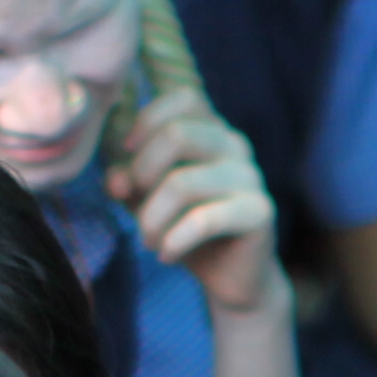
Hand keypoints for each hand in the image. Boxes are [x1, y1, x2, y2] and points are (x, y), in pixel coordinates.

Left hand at [117, 92, 283, 319]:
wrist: (231, 277)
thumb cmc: (186, 228)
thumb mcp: (146, 200)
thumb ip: (127, 181)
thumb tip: (116, 179)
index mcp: (212, 130)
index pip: (184, 99)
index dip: (148, 120)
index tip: (128, 152)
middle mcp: (235, 146)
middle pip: (178, 135)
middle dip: (141, 172)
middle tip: (132, 202)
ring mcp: (251, 177)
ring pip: (184, 183)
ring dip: (152, 217)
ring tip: (146, 240)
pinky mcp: (259, 213)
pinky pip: (205, 220)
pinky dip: (174, 240)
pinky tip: (166, 255)